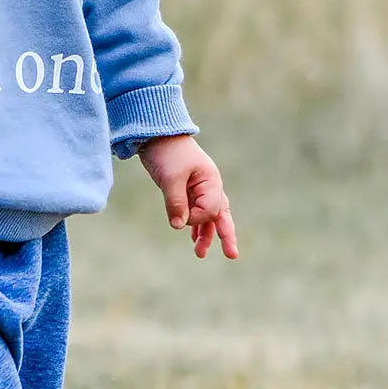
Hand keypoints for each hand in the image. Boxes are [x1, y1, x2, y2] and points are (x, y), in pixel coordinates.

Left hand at [138, 135, 237, 259]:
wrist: (155, 132)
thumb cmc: (167, 152)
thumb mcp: (170, 177)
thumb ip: (176, 202)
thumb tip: (179, 226)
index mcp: (211, 181)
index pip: (210, 210)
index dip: (196, 219)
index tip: (180, 216)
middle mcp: (209, 185)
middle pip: (220, 214)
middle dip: (225, 235)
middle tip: (232, 256)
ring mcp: (198, 187)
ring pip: (207, 215)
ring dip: (205, 233)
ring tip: (199, 253)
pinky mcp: (186, 188)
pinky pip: (195, 209)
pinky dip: (194, 223)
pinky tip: (191, 237)